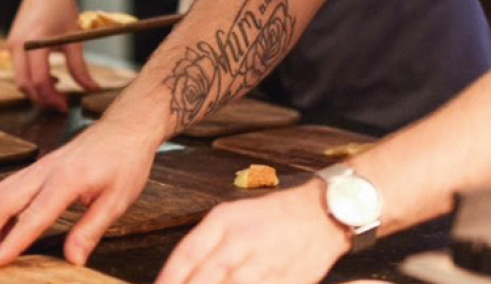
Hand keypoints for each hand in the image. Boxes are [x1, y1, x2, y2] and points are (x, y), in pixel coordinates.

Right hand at [0, 119, 154, 265]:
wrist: (127, 125)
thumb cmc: (126, 160)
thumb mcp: (117, 200)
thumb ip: (90, 230)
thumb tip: (73, 260)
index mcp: (67, 180)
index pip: (32, 217)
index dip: (11, 242)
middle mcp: (46, 170)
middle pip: (4, 200)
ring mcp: (40, 165)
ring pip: (2, 190)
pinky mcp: (40, 165)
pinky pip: (10, 185)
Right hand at [7, 0, 99, 110]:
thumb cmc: (63, 9)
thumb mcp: (74, 38)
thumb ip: (80, 67)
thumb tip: (92, 89)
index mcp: (33, 42)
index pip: (38, 81)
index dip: (52, 98)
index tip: (66, 106)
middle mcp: (17, 45)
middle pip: (25, 85)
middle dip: (43, 99)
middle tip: (63, 105)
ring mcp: (12, 44)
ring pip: (20, 80)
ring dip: (38, 90)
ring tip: (59, 91)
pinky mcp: (13, 44)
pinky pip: (20, 70)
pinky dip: (33, 79)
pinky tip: (52, 77)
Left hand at [156, 181, 351, 283]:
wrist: (322, 214)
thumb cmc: (272, 217)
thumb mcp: (232, 217)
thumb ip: (205, 245)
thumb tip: (179, 276)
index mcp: (224, 222)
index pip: (185, 256)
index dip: (167, 279)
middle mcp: (240, 242)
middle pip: (202, 278)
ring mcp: (263, 264)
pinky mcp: (284, 281)